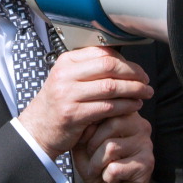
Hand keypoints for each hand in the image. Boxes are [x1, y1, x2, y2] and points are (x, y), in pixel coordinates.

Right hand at [17, 46, 153, 159]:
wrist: (37, 130)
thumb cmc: (57, 104)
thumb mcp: (68, 79)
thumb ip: (90, 69)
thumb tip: (123, 63)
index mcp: (66, 62)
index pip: (102, 53)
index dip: (125, 61)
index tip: (137, 69)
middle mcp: (66, 75)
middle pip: (109, 66)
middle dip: (132, 73)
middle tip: (145, 80)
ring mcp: (68, 94)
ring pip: (111, 87)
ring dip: (133, 90)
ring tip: (145, 93)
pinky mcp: (74, 114)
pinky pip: (107, 107)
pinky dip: (125, 106)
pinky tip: (134, 106)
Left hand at [73, 113, 153, 182]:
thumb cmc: (100, 163)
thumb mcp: (86, 143)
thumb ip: (86, 129)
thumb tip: (87, 122)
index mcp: (127, 114)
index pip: (108, 107)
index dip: (90, 124)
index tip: (84, 138)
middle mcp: (140, 124)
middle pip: (110, 124)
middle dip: (92, 144)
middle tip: (91, 156)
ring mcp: (146, 143)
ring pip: (111, 147)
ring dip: (97, 163)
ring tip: (98, 169)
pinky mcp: (147, 163)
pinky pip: (116, 168)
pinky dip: (106, 176)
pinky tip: (111, 177)